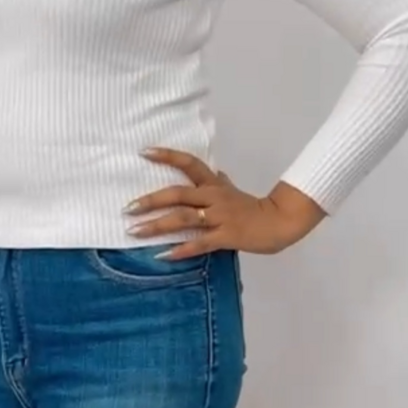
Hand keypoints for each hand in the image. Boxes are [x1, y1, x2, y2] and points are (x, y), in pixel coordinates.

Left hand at [126, 148, 325, 259]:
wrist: (279, 222)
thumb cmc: (253, 207)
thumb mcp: (234, 189)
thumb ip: (220, 181)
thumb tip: (216, 172)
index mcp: (213, 184)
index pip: (188, 164)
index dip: (167, 156)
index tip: (144, 152)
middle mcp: (213, 197)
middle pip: (178, 194)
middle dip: (151, 201)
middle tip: (128, 208)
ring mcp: (219, 217)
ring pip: (183, 219)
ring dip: (157, 225)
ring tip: (135, 231)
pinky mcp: (226, 236)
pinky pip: (200, 243)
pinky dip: (181, 249)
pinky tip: (163, 255)